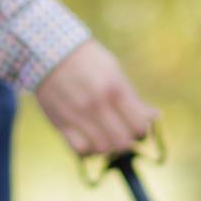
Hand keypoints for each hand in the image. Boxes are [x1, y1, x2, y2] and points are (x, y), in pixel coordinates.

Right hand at [34, 39, 157, 156]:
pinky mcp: (60, 123)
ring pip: (102, 149)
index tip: (136, 127)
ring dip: (107, 147)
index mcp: (114, 89)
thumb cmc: (86, 60)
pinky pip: (79, 150)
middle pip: (122, 142)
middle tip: (121, 134)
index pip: (139, 127)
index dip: (141, 131)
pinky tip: (88, 139)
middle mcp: (97, 104)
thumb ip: (132, 98)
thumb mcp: (113, 70)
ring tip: (105, 137)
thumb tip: (154, 117)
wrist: (46, 50)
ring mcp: (77, 115)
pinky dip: (87, 150)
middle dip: (126, 142)